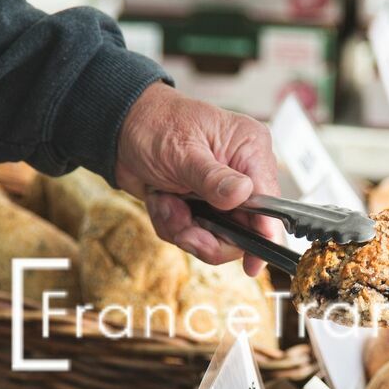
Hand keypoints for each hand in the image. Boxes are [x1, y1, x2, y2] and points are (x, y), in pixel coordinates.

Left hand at [114, 82, 280, 274]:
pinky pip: (195, 235)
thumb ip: (213, 178)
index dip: (263, 234)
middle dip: (209, 237)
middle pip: (246, 230)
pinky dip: (172, 225)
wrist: (119, 130)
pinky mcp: (203, 208)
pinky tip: (161, 201)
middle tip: (184, 231)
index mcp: (250, 150)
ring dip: (184, 229)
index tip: (254, 262)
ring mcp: (222, 194)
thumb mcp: (183, 151)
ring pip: (217, 238)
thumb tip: (243, 194)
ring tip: (165, 204)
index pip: (269, 202)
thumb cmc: (154, 125)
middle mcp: (242, 174)